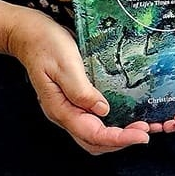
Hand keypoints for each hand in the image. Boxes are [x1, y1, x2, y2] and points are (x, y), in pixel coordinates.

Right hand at [5, 9, 149, 154]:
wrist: (28, 34)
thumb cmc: (45, 45)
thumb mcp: (65, 64)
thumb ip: (81, 90)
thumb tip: (104, 110)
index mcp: (60, 109)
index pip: (93, 134)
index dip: (119, 138)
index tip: (142, 136)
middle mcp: (64, 114)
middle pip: (94, 142)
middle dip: (121, 141)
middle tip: (146, 132)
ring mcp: (68, 109)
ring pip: (94, 135)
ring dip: (118, 136)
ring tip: (140, 127)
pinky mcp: (74, 100)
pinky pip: (94, 121)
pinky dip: (112, 124)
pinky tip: (125, 116)